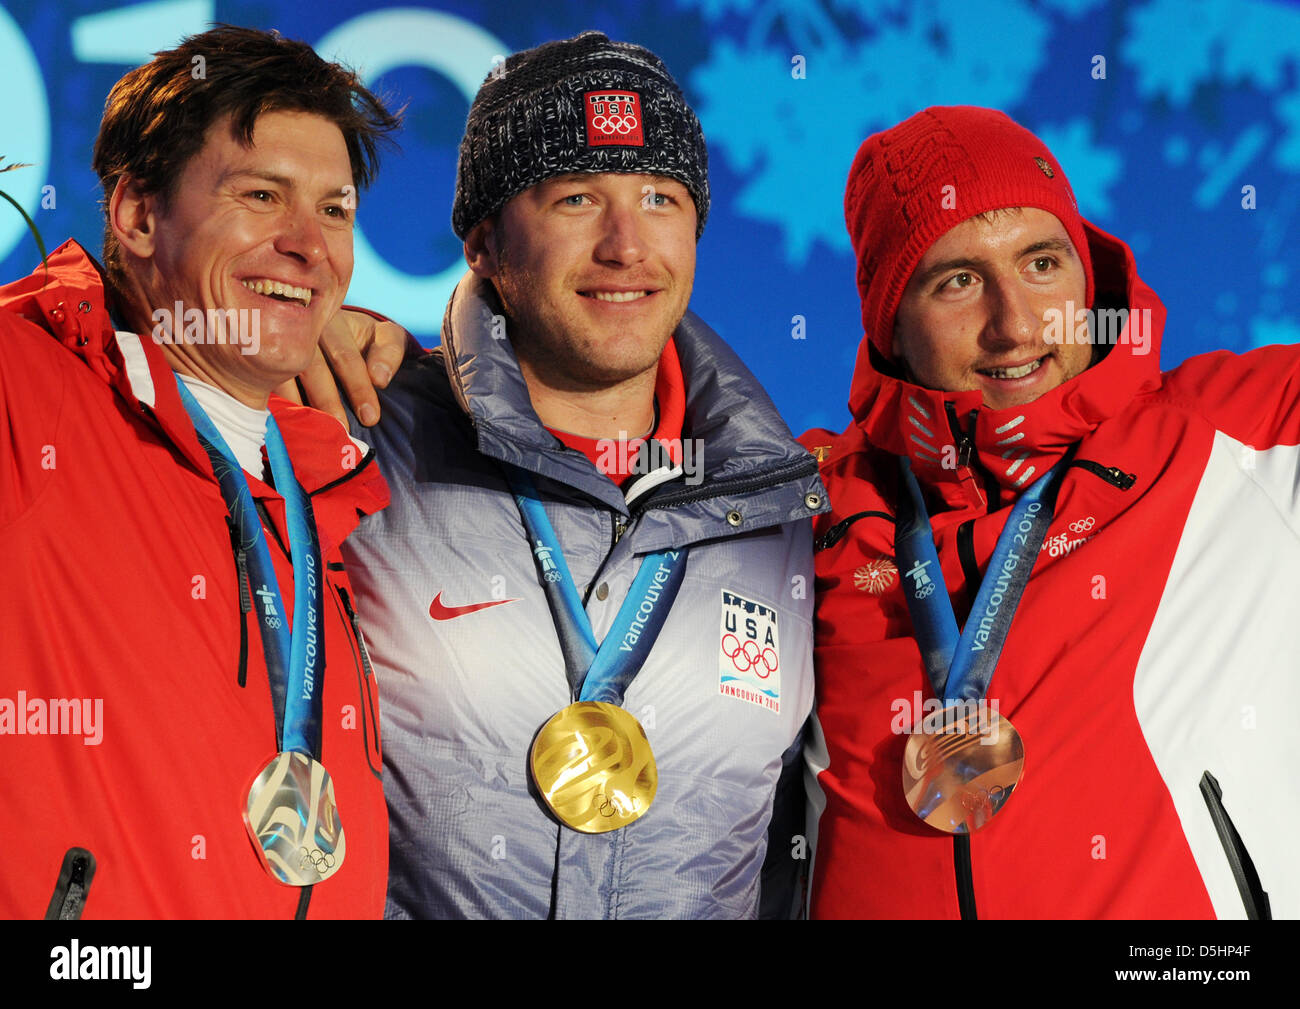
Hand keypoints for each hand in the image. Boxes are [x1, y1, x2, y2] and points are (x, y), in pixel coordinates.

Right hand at [273, 308, 411, 427]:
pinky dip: (273, 401)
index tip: (370, 417)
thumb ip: (390, 353)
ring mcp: (277, 341)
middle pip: (312, 366)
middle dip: (327, 400)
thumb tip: (379, 379)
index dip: (358, 387)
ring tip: (311, 430)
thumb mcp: (384, 336)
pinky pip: (263, 379)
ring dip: (297, 403)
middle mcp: (300, 328)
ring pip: (284, 373)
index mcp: (334, 320)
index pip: (346, 357)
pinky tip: (282, 421)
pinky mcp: (260, 358)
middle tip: (341, 429)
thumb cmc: (362, 337)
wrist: (329, 327)